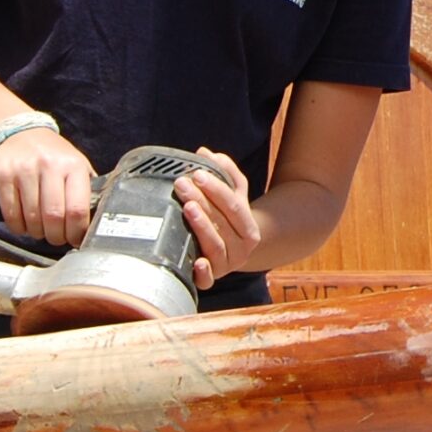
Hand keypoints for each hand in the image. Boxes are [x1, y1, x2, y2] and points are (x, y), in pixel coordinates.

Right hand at [0, 126, 97, 246]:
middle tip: (56, 239)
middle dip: (56, 236)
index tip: (75, 240)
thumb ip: (87, 190)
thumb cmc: (53, 156)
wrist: (20, 132)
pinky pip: (10, 213)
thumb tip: (95, 224)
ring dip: (36, 233)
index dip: (76, 232)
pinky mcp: (3, 173)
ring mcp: (25, 168)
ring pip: (32, 218)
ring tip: (40, 231)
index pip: (77, 209)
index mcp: (73, 165)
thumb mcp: (76, 165)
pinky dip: (18, 227)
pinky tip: (23, 225)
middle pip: (54, 217)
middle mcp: (50, 165)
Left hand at [174, 147, 258, 291]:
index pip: (233, 205)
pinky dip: (204, 272)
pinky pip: (209, 280)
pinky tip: (197, 261)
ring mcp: (227, 265)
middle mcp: (242, 248)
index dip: (215, 188)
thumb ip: (224, 172)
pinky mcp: (212, 279)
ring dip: (201, 226)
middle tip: (182, 185)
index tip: (196, 173)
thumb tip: (206, 152)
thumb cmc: (229, 221)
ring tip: (187, 207)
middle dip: (202, 201)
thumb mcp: (233, 196)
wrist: (234, 253)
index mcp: (249, 227)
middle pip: (222, 223)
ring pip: (216, 246)